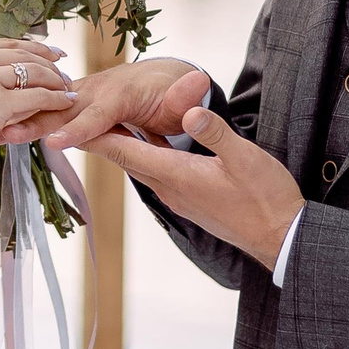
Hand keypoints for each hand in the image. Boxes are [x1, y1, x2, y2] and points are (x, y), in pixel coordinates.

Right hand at [0, 38, 75, 184]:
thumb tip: (12, 85)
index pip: (4, 44)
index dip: (31, 47)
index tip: (49, 52)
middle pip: (21, 54)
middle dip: (48, 62)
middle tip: (64, 71)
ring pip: (33, 73)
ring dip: (55, 80)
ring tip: (67, 89)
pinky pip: (36, 97)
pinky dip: (55, 100)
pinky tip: (65, 103)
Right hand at [34, 58, 211, 151]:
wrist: (160, 77)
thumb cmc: (170, 94)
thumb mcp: (183, 98)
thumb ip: (186, 97)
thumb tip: (198, 82)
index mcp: (121, 93)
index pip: (97, 115)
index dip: (77, 129)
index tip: (55, 143)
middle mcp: (95, 89)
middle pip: (62, 109)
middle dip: (34, 121)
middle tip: (6, 133)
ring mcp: (79, 94)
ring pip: (47, 106)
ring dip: (18, 118)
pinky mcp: (70, 101)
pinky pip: (45, 109)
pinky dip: (20, 117)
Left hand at [80, 102, 302, 271]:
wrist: (281, 237)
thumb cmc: (266, 198)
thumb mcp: (245, 158)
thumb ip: (215, 133)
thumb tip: (189, 111)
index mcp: (177, 175)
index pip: (125, 150)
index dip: (96, 135)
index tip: (67, 125)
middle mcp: (170, 189)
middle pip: (125, 159)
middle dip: (98, 139)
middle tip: (72, 122)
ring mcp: (179, 197)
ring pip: (140, 167)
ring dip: (120, 148)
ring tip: (102, 127)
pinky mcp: (191, 200)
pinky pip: (156, 174)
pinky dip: (142, 156)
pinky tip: (146, 146)